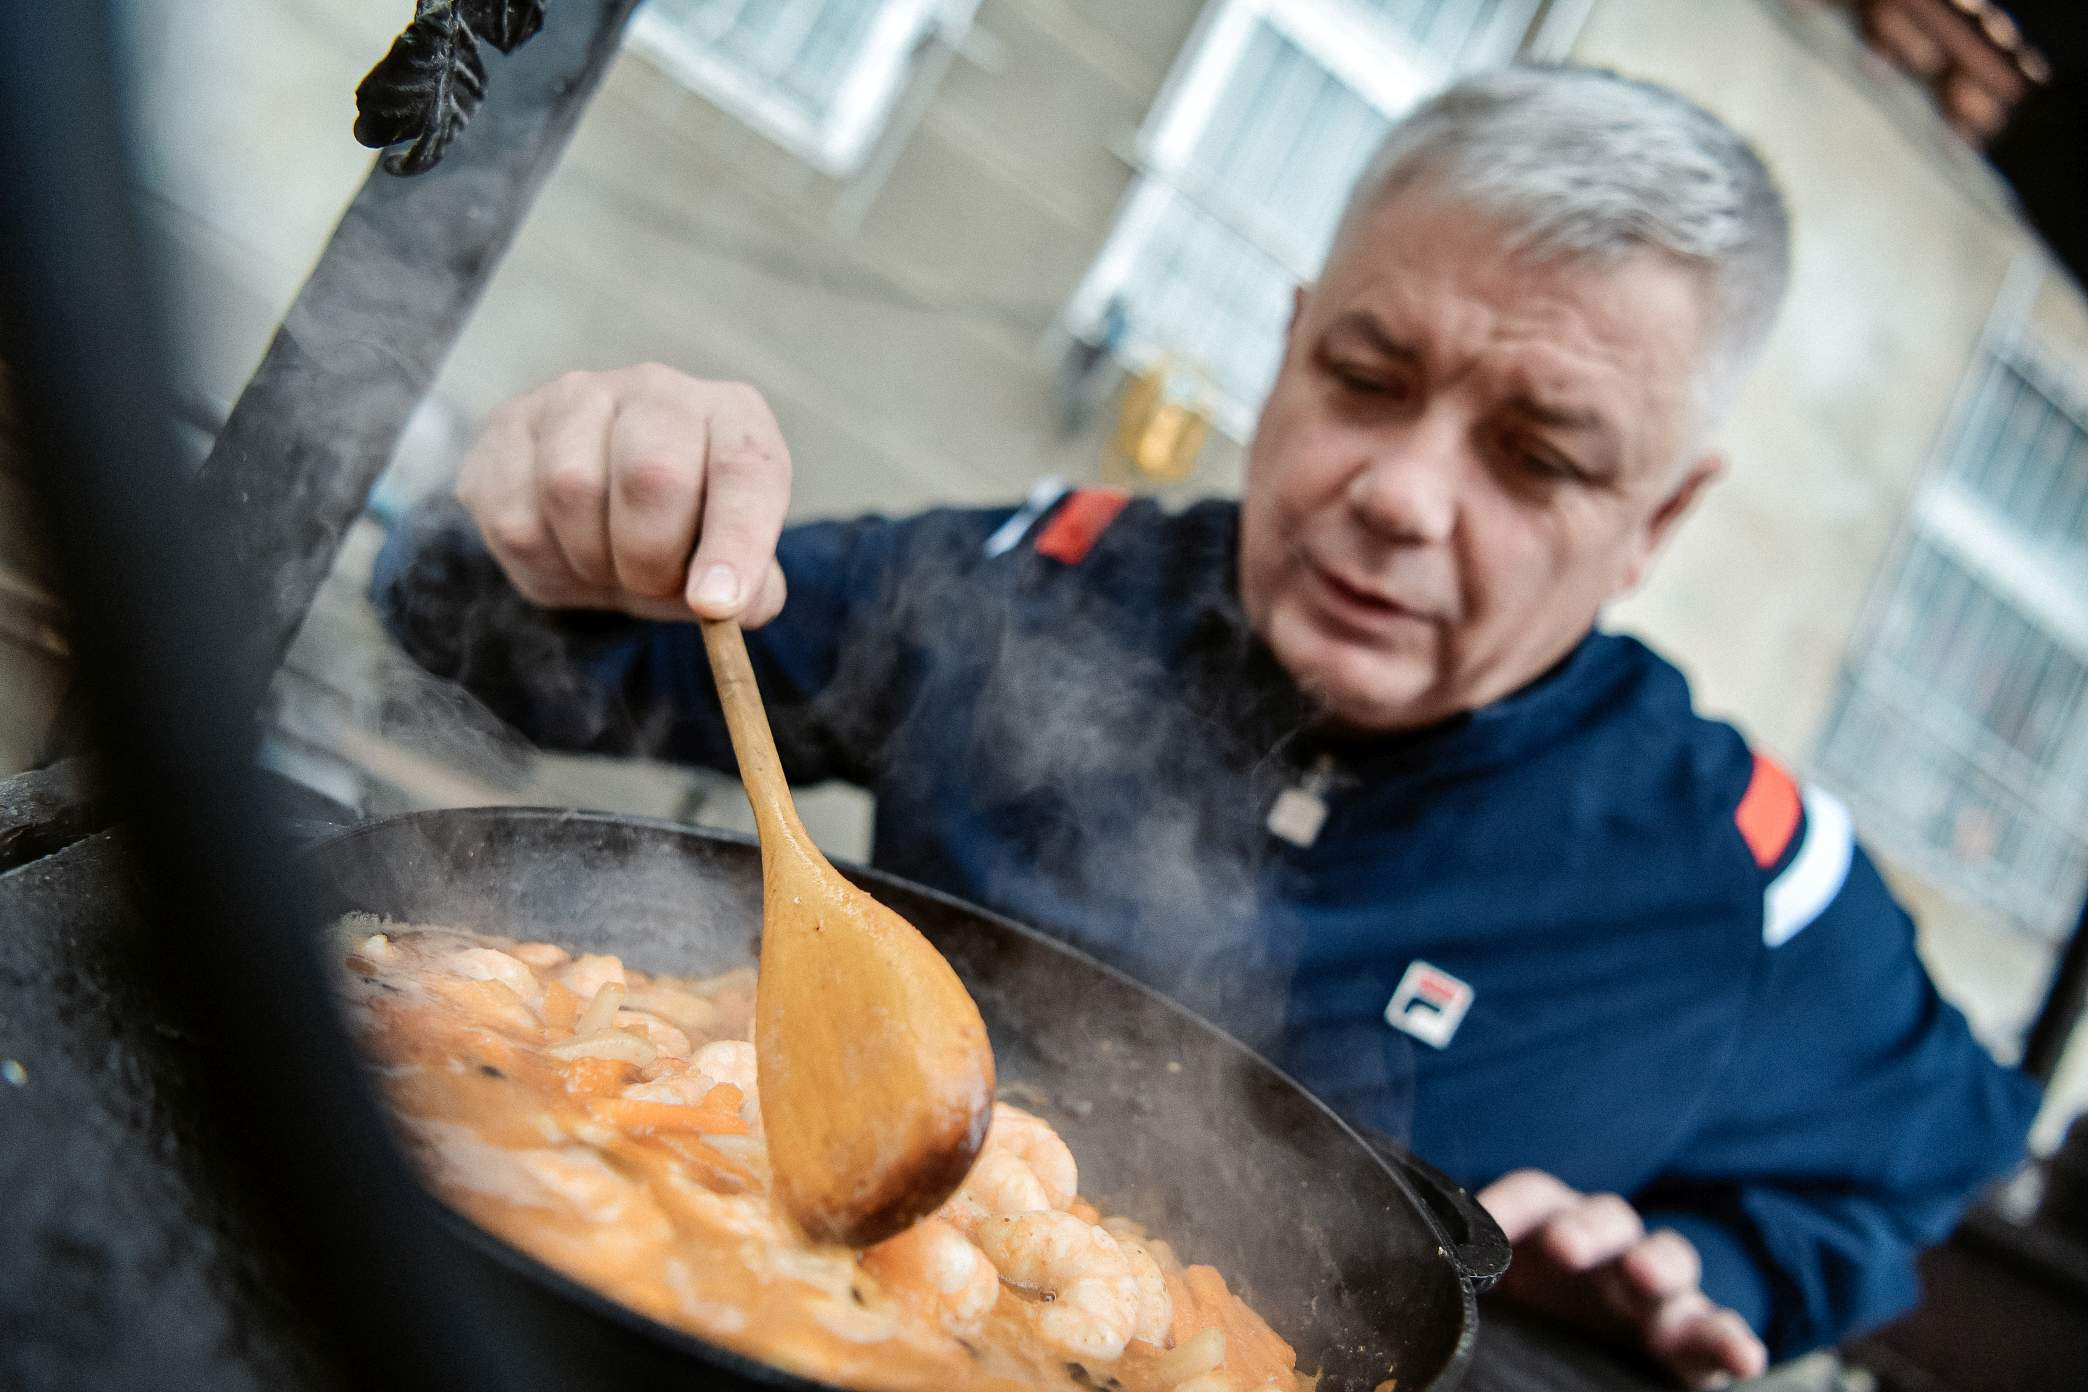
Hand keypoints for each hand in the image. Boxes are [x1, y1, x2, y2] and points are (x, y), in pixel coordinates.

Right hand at [456, 364, 793, 624]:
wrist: (596, 512)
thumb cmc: (678, 535)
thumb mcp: (728, 563)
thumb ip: (751, 592)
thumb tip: (732, 607)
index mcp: (731, 417)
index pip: (746, 468)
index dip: (735, 541)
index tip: (717, 605)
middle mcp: (659, 390)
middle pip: (654, 473)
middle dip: (651, 558)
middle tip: (650, 586)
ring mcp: (577, 397)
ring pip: (572, 487)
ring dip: (591, 560)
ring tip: (605, 566)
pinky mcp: (509, 424)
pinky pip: (514, 514)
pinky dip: (540, 561)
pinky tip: (561, 553)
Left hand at [1478, 1170, 1767, 1389]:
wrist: (1590, 1360)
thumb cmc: (1536, 1322)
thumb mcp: (1499, 1305)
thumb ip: (1463, 1294)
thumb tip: (1399, 1298)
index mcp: (1551, 1230)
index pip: (1533, 1196)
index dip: (1508, 1205)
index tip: (1482, 1227)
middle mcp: (1607, 1251)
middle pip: (1605, 1217)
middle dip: (1586, 1227)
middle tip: (1567, 1246)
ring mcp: (1658, 1292)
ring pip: (1669, 1258)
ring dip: (1659, 1264)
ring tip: (1646, 1278)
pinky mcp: (1696, 1342)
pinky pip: (1720, 1330)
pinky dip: (1733, 1339)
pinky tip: (1741, 1357)